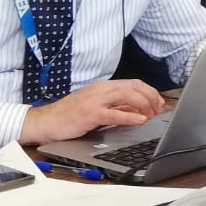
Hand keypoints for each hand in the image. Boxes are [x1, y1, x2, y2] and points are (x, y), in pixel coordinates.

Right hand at [20, 79, 164, 145]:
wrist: (46, 121)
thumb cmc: (70, 115)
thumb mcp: (97, 107)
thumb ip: (116, 107)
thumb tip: (138, 111)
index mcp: (104, 87)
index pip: (134, 83)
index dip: (150, 92)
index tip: (159, 102)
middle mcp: (101, 90)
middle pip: (134, 87)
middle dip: (151, 97)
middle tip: (158, 110)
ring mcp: (95, 100)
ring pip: (127, 96)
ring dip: (144, 105)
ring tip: (151, 115)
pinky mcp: (90, 113)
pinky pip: (114, 113)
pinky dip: (130, 116)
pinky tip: (139, 120)